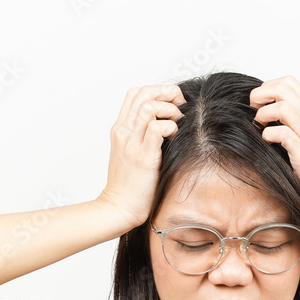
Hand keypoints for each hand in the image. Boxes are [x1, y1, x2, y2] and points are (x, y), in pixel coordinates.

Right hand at [98, 84, 185, 229]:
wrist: (119, 208)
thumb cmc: (130, 185)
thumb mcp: (132, 153)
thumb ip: (143, 136)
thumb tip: (168, 123)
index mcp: (121, 129)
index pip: (136, 93)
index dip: (158, 90)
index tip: (173, 102)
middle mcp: (124, 132)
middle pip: (143, 93)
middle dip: (167, 93)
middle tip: (180, 107)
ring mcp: (131, 143)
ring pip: (149, 106)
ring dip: (169, 110)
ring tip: (177, 124)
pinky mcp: (142, 157)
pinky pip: (156, 128)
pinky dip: (170, 127)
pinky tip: (174, 137)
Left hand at [250, 75, 299, 212]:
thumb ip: (296, 120)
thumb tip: (269, 110)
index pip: (289, 82)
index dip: (268, 87)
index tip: (259, 103)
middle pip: (283, 88)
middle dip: (261, 95)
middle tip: (254, 110)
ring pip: (282, 108)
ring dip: (263, 115)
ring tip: (260, 126)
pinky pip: (282, 134)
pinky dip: (268, 135)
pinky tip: (268, 142)